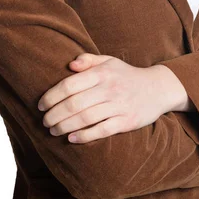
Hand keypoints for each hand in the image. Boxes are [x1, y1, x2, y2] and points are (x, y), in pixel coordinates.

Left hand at [37, 53, 165, 143]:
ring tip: (53, 131)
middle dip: (54, 115)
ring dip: (64, 126)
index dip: (51, 96)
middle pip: (74, 104)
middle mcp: (109, 88)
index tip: (40, 105)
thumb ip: (88, 60)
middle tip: (44, 121)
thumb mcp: (109, 61)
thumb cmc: (127, 75)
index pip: (70, 84)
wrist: (158, 88)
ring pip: (85, 118)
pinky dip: (85, 136)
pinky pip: (102, 130)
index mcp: (102, 72)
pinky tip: (72, 138)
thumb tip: (69, 65)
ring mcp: (119, 105)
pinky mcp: (127, 121)